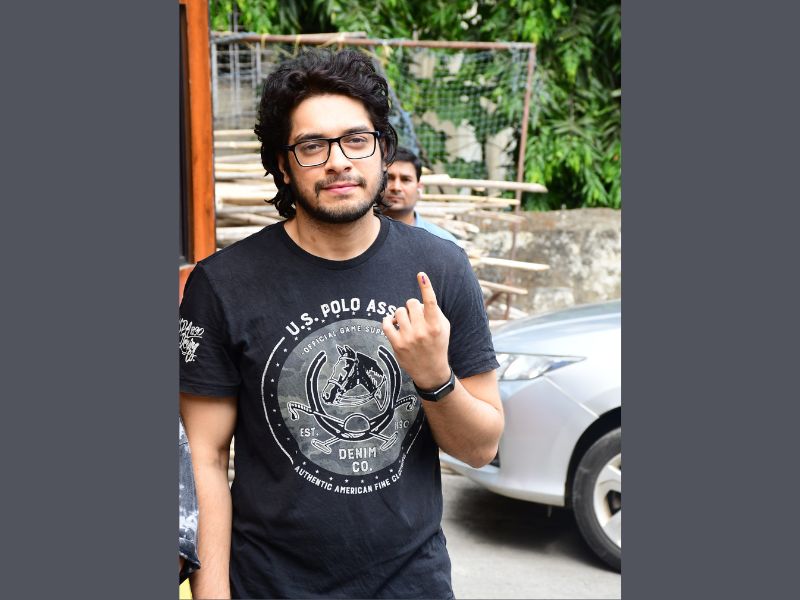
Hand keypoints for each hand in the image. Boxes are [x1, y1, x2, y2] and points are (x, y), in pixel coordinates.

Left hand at [382, 272, 450, 389]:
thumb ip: (434, 311)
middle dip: (412, 306)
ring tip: (406, 322)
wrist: (431, 371)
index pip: (430, 302)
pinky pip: (386, 323)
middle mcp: (422, 331)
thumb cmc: (438, 344)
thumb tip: (416, 301)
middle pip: (411, 303)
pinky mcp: (397, 344)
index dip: (426, 286)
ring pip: (398, 311)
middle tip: (416, 316)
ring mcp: (408, 338)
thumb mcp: (443, 327)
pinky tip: (393, 322)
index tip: (421, 274)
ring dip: (401, 314)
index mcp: (436, 325)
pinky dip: (388, 320)